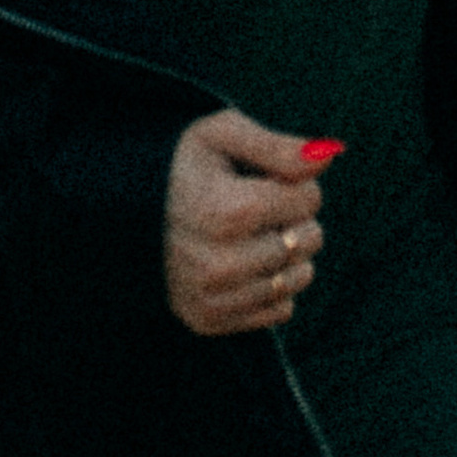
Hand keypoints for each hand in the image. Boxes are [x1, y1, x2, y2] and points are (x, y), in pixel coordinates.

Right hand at [162, 110, 339, 335]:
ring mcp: (213, 297)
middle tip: (261, 205)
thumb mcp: (222, 135)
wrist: (125, 212)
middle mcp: (220, 263)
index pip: (309, 199)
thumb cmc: (181, 165)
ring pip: (298, 279)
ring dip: (290, 253)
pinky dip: (274, 286)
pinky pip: (280, 310)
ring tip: (256, 233)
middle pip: (308, 240)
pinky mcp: (210, 320)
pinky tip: (246, 262)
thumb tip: (331, 154)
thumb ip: (279, 147)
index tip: (268, 177)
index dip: (297, 182)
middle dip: (296, 217)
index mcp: (225, 211)